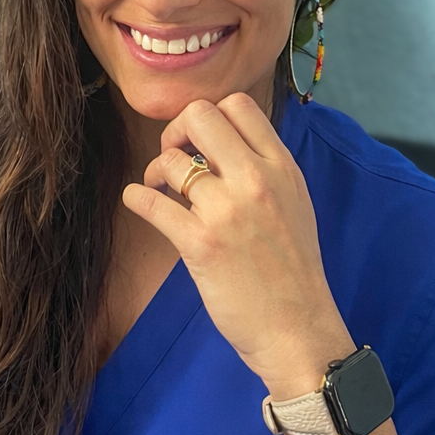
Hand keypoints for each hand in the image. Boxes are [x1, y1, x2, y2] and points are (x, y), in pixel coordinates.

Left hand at [122, 93, 354, 398]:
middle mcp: (256, 179)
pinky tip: (139, 201)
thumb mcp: (294, 202)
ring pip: (171, 161)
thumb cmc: (293, 269)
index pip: (238, 104)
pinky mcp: (201, 243)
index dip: (208, 114)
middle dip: (176, 130)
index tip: (198, 141)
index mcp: (281, 167)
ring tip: (160, 190)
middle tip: (173, 156)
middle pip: (200, 115)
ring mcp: (227, 210)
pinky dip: (136, 197)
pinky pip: (151, 203)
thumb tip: (216, 146)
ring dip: (155, 171)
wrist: (299, 329)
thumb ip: (263, 168)